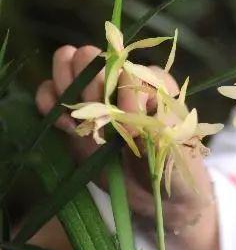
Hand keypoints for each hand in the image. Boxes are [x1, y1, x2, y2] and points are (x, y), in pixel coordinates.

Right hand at [35, 45, 214, 223]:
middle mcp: (121, 77)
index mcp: (151, 78)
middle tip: (99, 122)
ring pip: (66, 62)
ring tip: (79, 123)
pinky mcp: (74, 112)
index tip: (130, 130)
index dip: (119, 98)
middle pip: (88, 56)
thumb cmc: (172, 163)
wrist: (157, 193)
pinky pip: (49, 89)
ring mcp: (95, 92)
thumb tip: (123, 106)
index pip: (122, 67)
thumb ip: (150, 120)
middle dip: (89, 90)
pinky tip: (65, 127)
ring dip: (66, 90)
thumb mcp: (170, 143)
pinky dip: (48, 102)